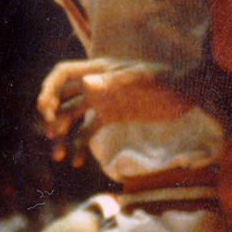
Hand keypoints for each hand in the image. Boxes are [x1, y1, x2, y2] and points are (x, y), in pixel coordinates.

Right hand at [36, 55, 205, 159]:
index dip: (50, 88)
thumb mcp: (143, 80)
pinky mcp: (111, 116)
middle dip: (53, 114)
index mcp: (99, 69)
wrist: (187, 92)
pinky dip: (80, 145)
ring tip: (59, 155)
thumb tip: (86, 84)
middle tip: (52, 134)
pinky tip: (77, 162)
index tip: (45, 110)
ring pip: (72, 116)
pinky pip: (88, 131)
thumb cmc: (167, 80)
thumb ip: (116, 81)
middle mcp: (96, 83)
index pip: (65, 73)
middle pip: (63, 96)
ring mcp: (103, 100)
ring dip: (62, 134)